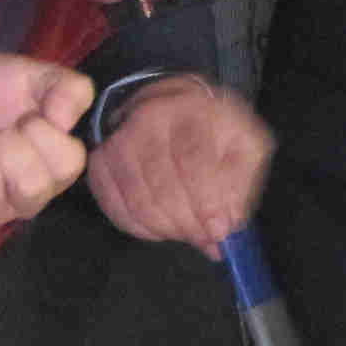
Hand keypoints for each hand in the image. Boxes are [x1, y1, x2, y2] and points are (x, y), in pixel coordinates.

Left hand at [0, 53, 93, 236]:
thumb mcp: (36, 76)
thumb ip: (69, 90)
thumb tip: (65, 120)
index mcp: (54, 167)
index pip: (68, 165)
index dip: (46, 134)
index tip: (29, 116)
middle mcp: (28, 197)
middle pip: (33, 188)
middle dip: (11, 145)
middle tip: (0, 131)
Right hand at [86, 78, 271, 252]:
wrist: (174, 106)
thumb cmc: (215, 132)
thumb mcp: (245, 147)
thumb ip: (241, 184)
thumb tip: (225, 226)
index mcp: (192, 109)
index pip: (193, 160)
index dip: (206, 202)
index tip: (217, 231)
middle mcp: (149, 118)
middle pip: (163, 185)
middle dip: (187, 223)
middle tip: (204, 238)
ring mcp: (120, 139)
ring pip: (138, 200)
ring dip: (165, 227)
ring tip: (186, 232)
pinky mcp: (100, 161)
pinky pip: (114, 206)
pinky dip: (139, 226)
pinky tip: (160, 226)